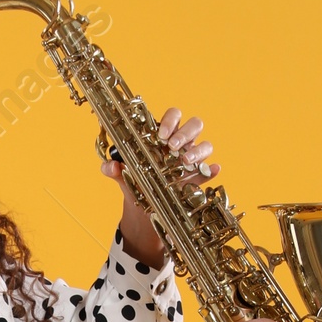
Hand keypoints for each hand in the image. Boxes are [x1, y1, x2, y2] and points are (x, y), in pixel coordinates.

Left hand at [100, 105, 218, 267]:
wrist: (144, 205)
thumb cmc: (135, 181)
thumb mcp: (123, 176)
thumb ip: (113, 170)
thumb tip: (109, 167)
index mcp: (163, 134)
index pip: (174, 115)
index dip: (171, 120)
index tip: (162, 134)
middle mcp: (181, 142)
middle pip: (194, 125)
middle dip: (185, 133)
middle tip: (173, 147)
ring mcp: (192, 158)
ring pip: (206, 144)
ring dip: (199, 150)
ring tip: (185, 162)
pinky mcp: (199, 176)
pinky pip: (210, 170)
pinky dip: (212, 169)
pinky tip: (211, 171)